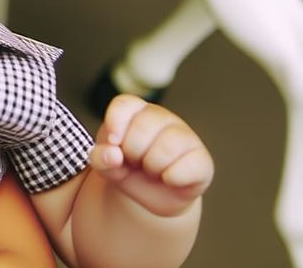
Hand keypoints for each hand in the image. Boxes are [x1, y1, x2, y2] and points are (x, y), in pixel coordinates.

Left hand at [88, 95, 212, 217]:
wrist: (150, 197)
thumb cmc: (128, 170)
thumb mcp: (106, 165)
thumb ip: (100, 158)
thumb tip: (113, 155)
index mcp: (136, 111)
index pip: (124, 104)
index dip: (116, 122)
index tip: (113, 141)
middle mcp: (163, 118)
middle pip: (143, 127)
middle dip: (132, 153)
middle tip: (136, 162)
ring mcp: (186, 137)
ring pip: (166, 146)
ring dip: (152, 166)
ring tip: (152, 170)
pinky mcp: (202, 160)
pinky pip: (188, 167)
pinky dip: (172, 178)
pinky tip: (169, 179)